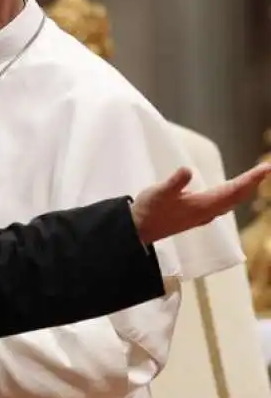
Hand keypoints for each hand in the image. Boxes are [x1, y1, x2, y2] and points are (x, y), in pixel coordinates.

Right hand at [133, 163, 270, 243]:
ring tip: (254, 179)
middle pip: (236, 197)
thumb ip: (174, 183)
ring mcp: (202, 215)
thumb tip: (187, 170)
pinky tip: (229, 193)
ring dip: (243, 190)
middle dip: (251, 183)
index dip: (250, 179)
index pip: (233, 191)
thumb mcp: (158, 193)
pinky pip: (222, 204)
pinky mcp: (196, 216)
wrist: (139, 230)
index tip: (266, 168)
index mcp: (202, 206)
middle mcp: (207, 212)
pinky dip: (232, 194)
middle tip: (266, 169)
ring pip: (230, 202)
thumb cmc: (148, 210)